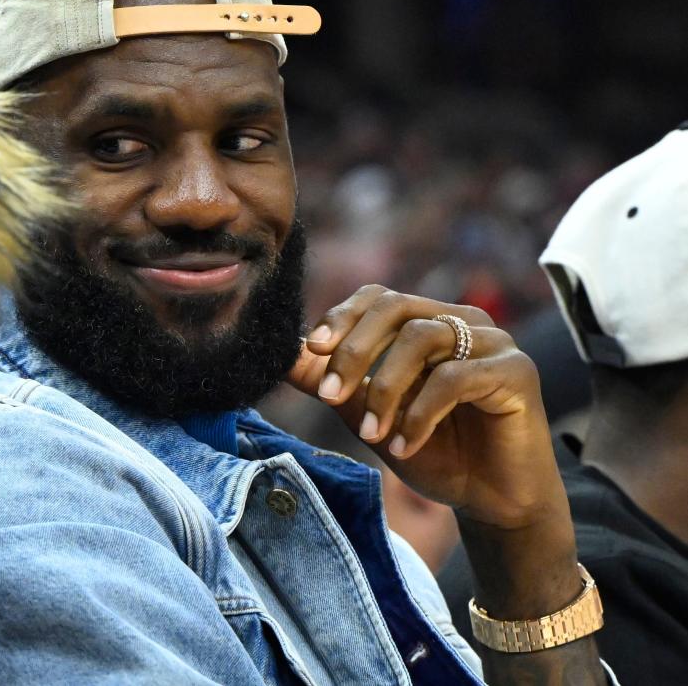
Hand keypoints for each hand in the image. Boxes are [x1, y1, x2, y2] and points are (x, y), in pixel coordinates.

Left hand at [288, 285, 606, 682]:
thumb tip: (282, 358)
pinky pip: (455, 378)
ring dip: (385, 389)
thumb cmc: (435, 453)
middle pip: (395, 308)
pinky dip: (419, 414)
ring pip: (421, 338)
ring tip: (369, 434)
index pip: (378, 297)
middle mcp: (462, 320)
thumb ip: (333, 383)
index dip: (341, 317)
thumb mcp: (370, 416)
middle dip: (354, 350)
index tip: (311, 350)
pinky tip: (402, 447)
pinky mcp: (517, 372)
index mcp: (429, 321)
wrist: (492, 503)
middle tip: (328, 395)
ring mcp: (494, 342)